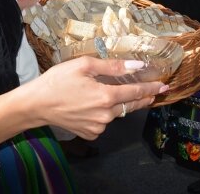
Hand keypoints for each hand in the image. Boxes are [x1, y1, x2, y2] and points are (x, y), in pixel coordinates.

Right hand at [31, 57, 165, 139]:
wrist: (36, 104)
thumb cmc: (58, 81)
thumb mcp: (84, 65)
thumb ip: (113, 66)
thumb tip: (137, 66)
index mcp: (105, 96)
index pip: (136, 92)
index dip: (151, 88)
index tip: (163, 86)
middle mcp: (105, 115)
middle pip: (130, 105)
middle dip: (143, 98)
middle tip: (154, 92)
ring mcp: (98, 127)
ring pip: (116, 113)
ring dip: (119, 104)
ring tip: (111, 94)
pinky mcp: (90, 134)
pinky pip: (103, 122)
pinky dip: (103, 114)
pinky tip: (92, 105)